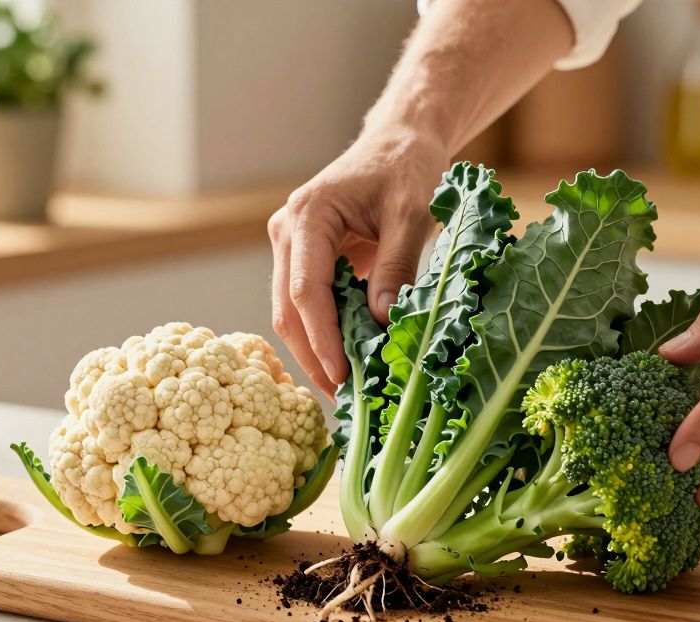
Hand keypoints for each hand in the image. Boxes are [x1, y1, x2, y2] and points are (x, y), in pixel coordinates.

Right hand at [269, 131, 447, 394]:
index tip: (341, 376)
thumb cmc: (407, 170)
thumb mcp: (413, 214)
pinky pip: (307, 306)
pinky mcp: (302, 260)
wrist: (397, 144)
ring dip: (317, 352)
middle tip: (345, 400)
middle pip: (288, 309)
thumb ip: (396, 265)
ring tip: (348, 392)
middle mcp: (287, 232)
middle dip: (314, 356)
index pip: (304, 289)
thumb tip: (380, 320)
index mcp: (308, 216)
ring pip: (291, 313)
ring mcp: (289, 247)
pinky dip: (325, 336)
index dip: (322, 337)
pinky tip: (348, 365)